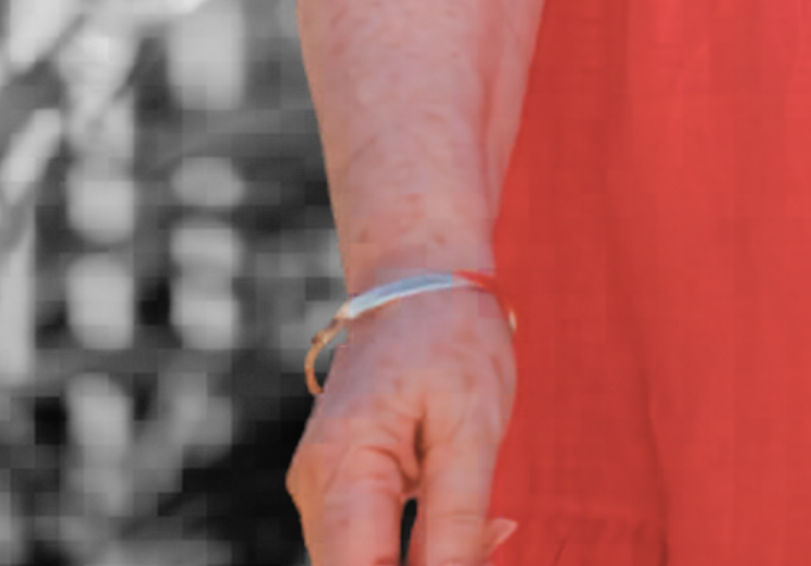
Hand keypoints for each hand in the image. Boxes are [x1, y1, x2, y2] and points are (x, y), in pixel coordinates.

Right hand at [289, 287, 518, 565]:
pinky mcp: (338, 485)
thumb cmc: (450, 337)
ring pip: (368, 563)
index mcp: (341, 468)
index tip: (466, 557)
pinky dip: (419, 542)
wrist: (418, 273)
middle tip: (496, 534)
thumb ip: (457, 521)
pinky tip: (467, 515)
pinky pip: (372, 540)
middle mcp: (314, 486)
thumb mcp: (472, 427)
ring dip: (427, 560)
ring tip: (491, 524)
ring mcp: (320, 486)